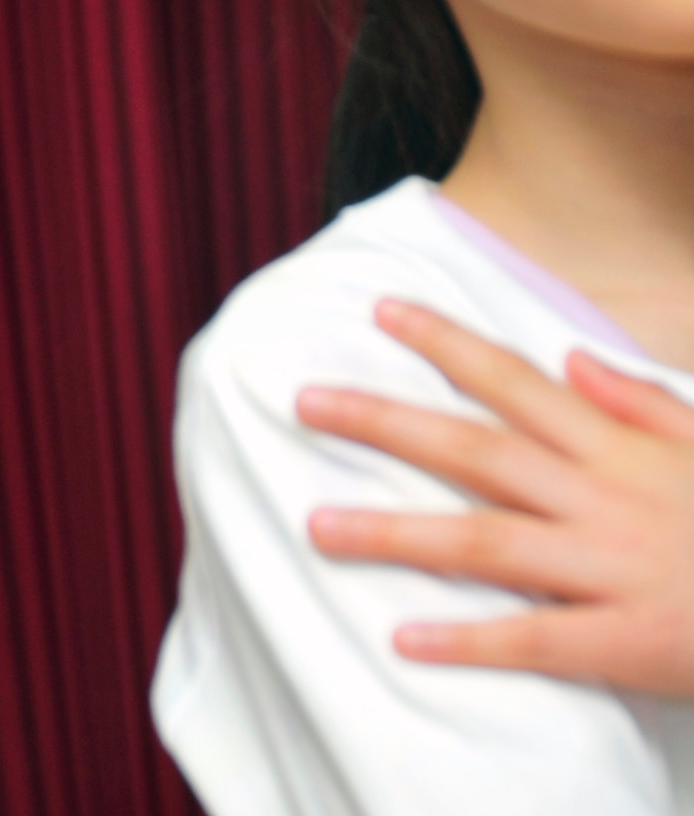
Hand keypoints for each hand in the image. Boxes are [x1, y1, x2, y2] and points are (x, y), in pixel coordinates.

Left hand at [299, 299, 693, 693]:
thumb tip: (572, 357)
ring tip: (315, 526)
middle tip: (305, 402)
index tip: (381, 309)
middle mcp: (606, 497)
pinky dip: (468, 638)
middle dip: (386, 422)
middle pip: (477, 451)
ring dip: (395, 535)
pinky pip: (536, 639)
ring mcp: (613, 569)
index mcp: (624, 449)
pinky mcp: (628, 642)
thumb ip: (645, 402)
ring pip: (485, 542)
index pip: (518, 382)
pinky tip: (403, 637)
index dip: (448, 343)